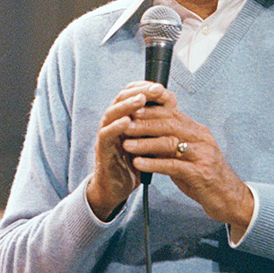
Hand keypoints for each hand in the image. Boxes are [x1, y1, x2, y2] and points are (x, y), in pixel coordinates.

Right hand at [87, 81, 160, 219]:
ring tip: (140, 99)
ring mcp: (106, 134)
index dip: (144, 87)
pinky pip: (106, 135)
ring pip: (111, 113)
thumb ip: (156, 120)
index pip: (131, 95)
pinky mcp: (102, 149)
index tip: (161, 86)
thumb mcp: (148, 138)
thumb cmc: (133, 160)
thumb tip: (171, 100)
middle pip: (121, 99)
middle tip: (155, 89)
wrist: (118, 186)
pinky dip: (115, 127)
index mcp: (123, 116)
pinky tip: (126, 122)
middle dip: (139, 91)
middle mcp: (112, 122)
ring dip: (126, 105)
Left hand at [122, 93, 253, 236]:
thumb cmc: (205, 176)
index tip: (131, 110)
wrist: (229, 198)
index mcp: (198, 132)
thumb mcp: (188, 154)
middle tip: (124, 125)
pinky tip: (139, 163)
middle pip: (169, 124)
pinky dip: (153, 163)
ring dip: (145, 143)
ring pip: (170, 143)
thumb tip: (145, 131)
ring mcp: (202, 155)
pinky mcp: (200, 173)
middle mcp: (201, 139)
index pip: (172, 114)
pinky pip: (173, 165)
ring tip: (126, 144)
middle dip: (144, 124)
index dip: (150, 111)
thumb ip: (171, 143)